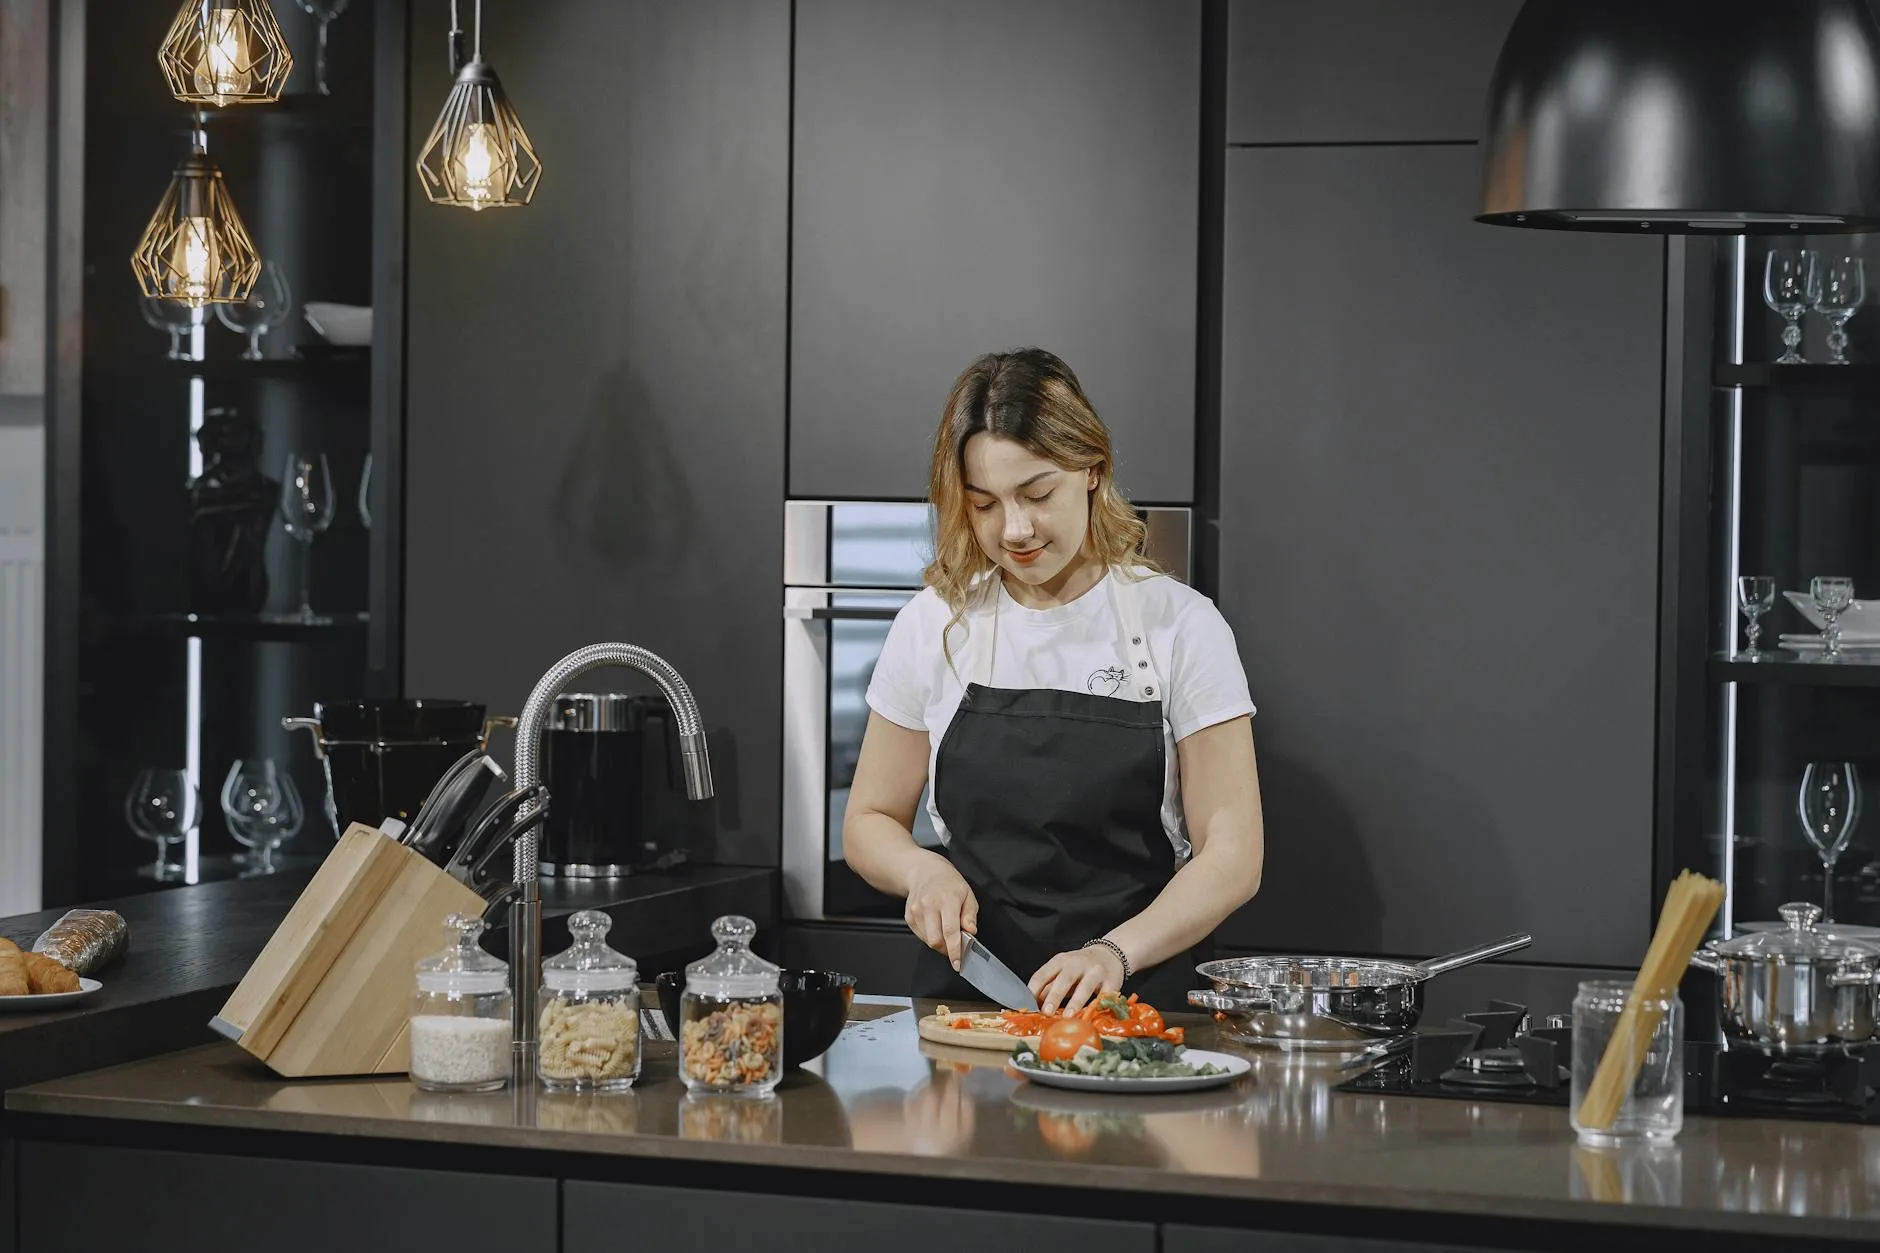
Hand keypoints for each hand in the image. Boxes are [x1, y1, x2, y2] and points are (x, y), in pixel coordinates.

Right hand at [904, 853, 977, 969]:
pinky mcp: (909, 917)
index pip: (950, 931)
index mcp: (947, 900)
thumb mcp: (967, 894)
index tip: (957, 963)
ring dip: (939, 943)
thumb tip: (970, 932)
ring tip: (946, 932)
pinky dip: (930, 936)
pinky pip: (921, 936)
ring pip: (928, 940)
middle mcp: (929, 905)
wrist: (924, 871)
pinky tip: (936, 926)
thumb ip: (970, 915)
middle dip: (947, 950)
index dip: (955, 950)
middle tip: (956, 946)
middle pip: (935, 940)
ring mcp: (916, 911)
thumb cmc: (949, 882)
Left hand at [1030, 944, 1124, 1015]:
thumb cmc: (1079, 967)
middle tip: (1046, 1011)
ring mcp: (1095, 971)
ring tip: (1067, 1016)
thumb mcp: (1061, 971)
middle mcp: (1077, 963)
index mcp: (1060, 961)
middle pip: (1064, 979)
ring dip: (1075, 1002)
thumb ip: (1048, 986)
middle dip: (1055, 996)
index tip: (1028, 1005)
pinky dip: (1098, 1005)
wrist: (1108, 954)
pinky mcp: (1111, 981)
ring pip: (1085, 986)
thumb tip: (1033, 1004)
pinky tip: (1091, 1015)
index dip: (1034, 990)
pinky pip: (1104, 995)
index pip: (1043, 974)